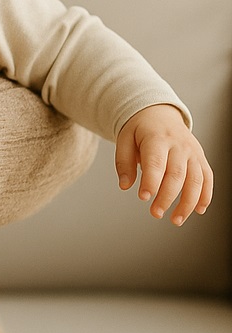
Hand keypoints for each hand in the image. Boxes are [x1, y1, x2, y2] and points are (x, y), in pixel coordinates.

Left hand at [115, 104, 212, 224]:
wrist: (159, 112)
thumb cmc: (140, 129)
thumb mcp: (124, 138)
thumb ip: (123, 162)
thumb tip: (125, 186)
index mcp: (156, 137)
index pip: (156, 162)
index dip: (151, 182)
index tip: (143, 197)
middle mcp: (178, 145)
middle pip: (176, 175)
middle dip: (167, 197)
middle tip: (155, 213)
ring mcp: (193, 151)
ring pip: (196, 180)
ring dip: (188, 203)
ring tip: (176, 220)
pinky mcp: (201, 158)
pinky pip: (207, 179)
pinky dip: (205, 196)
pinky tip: (198, 211)